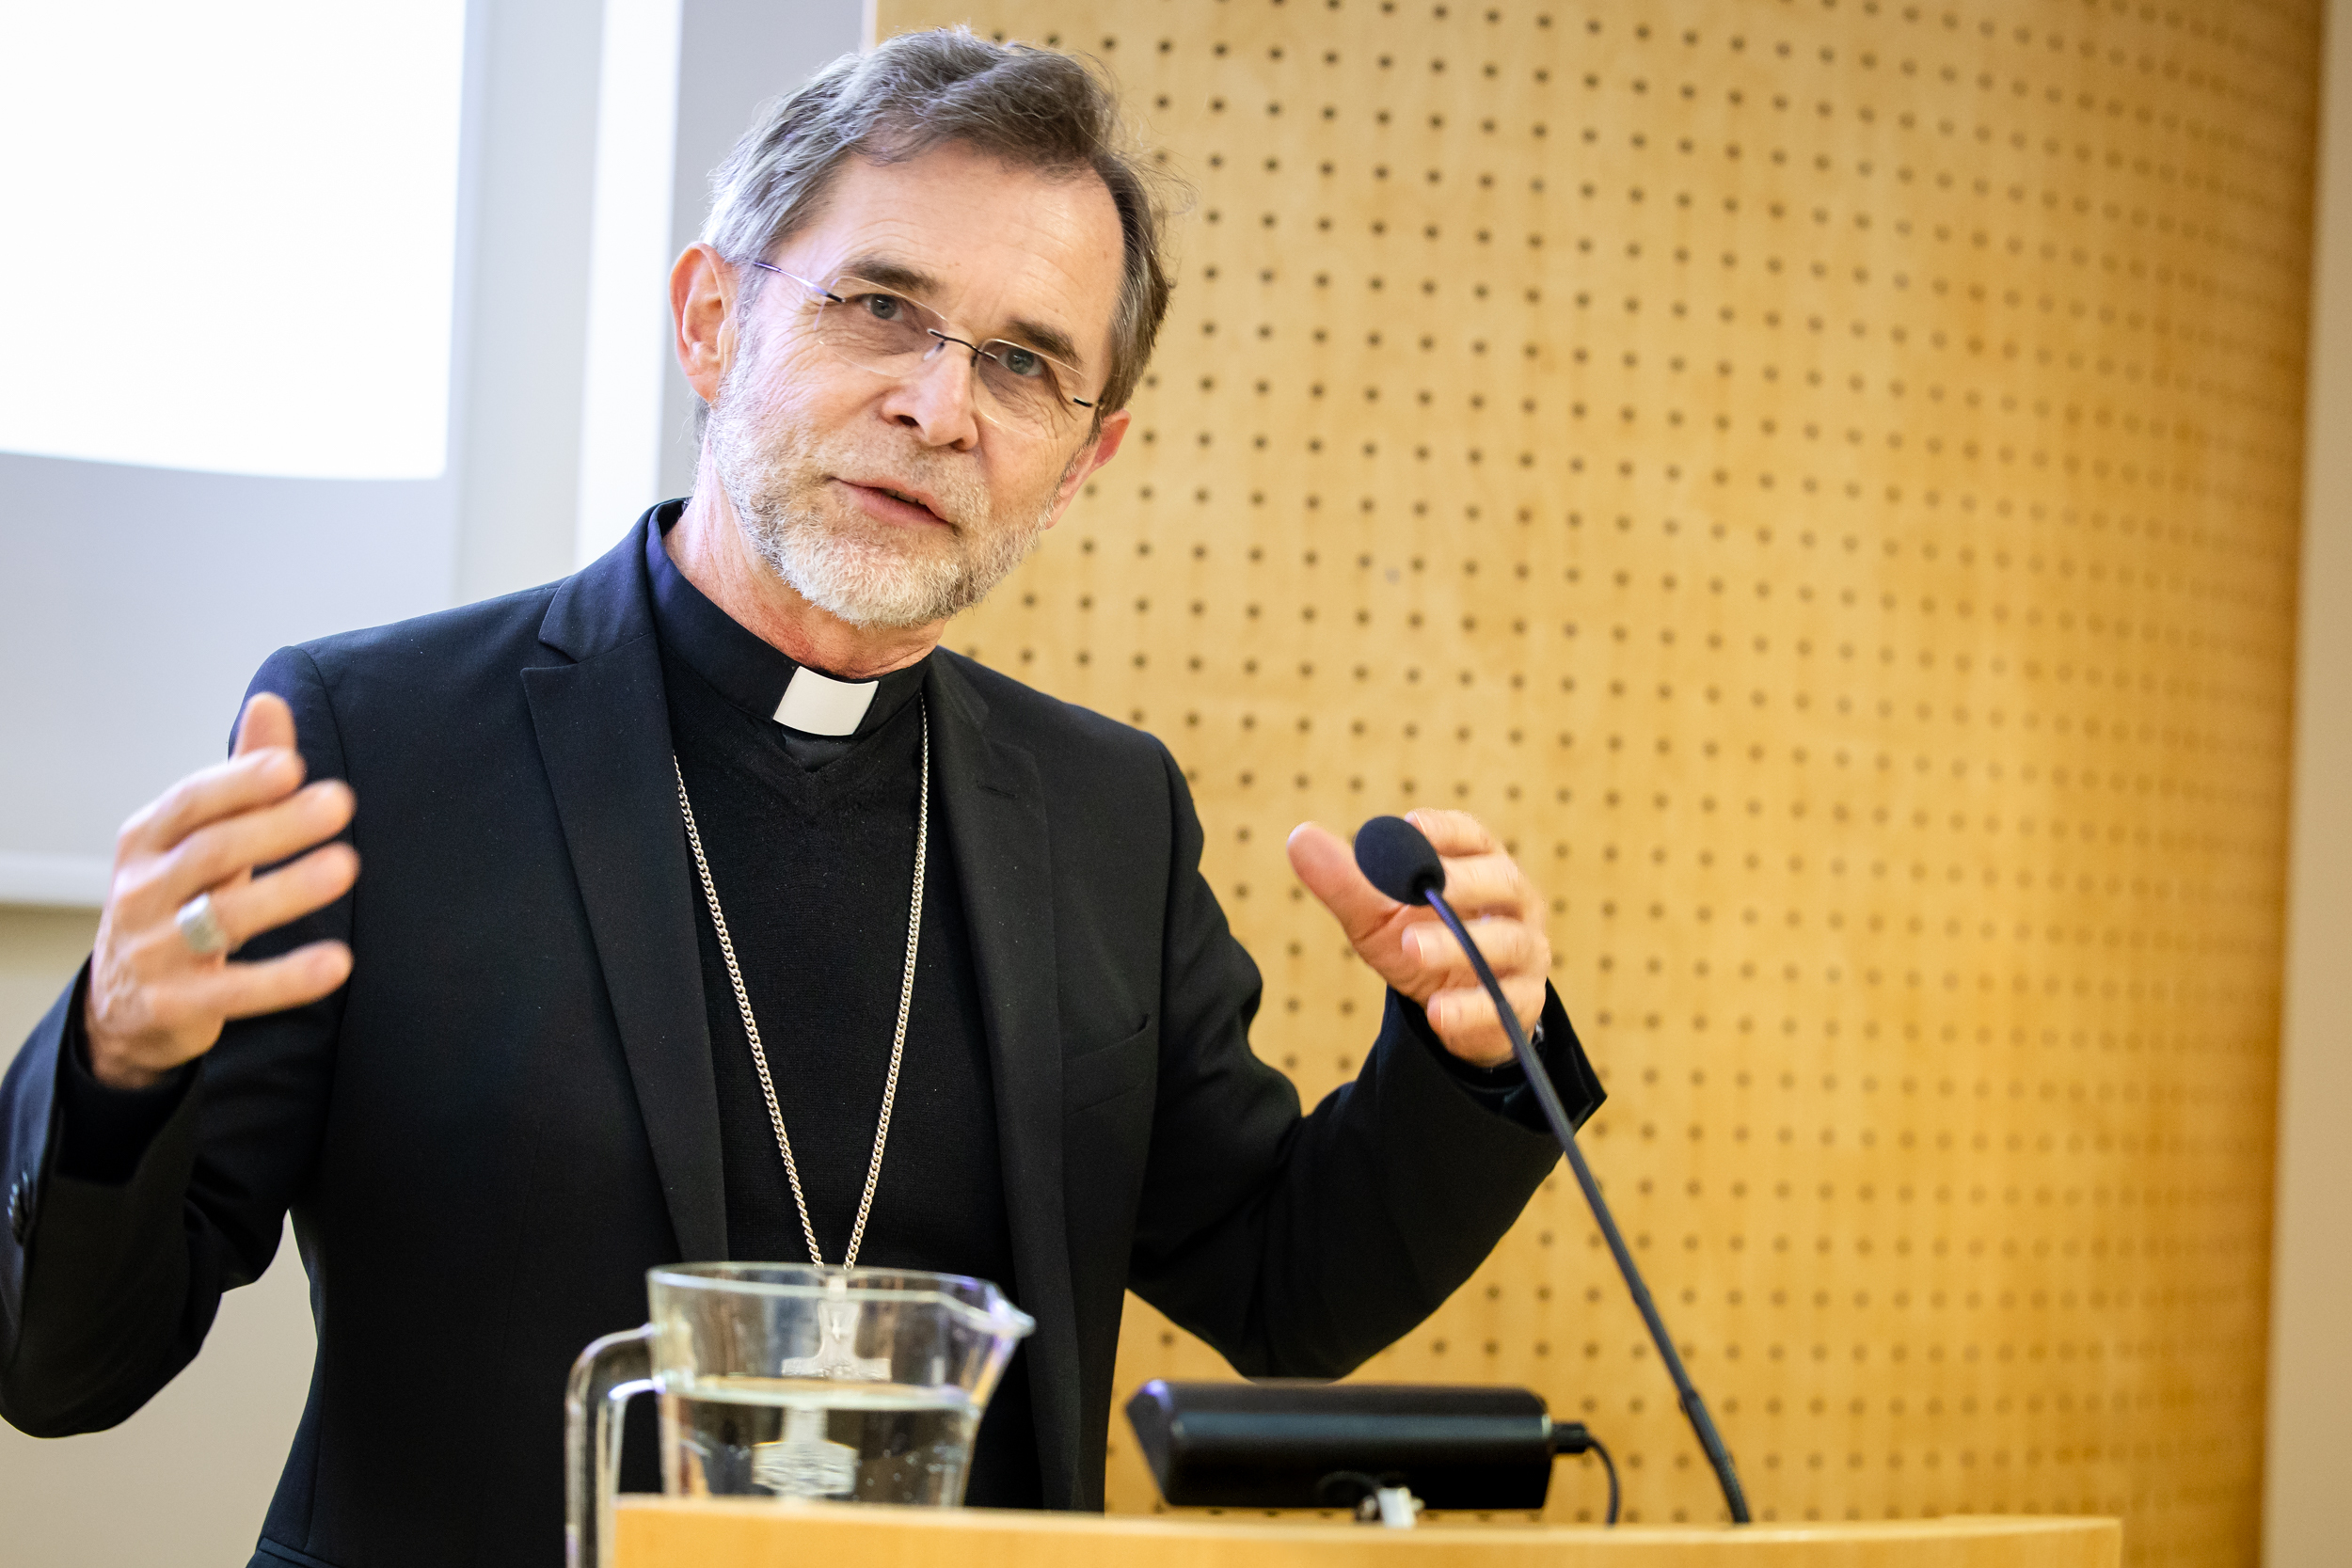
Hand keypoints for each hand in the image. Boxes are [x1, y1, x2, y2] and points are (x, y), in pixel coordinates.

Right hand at [83, 693, 358, 1089]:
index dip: (239, 783)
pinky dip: (287, 977)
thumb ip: (240, 778)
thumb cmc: (176, 898)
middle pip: (212, 852)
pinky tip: (337, 962)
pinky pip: (238, 991)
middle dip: (276, 826)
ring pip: (223, 917)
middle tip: (340, 802)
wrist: (123, 1003)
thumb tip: (271, 700)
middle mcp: (142, 890)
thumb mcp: (194, 838)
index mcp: (146, 840)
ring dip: (287, 890)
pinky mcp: (179, 1005)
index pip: (191, 803)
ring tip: (346, 866)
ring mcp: (156, 950)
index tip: (292, 765)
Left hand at [1287, 809, 1551, 1068]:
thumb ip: (1345, 881)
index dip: (1447, 830)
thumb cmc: (1419, 943)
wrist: (1453, 1013)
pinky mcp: (1522, 1004)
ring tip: (1410, 950)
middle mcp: (1514, 904)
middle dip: (1462, 883)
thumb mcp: (1377, 914)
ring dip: (1456, 945)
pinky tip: (1438, 1012)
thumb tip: (1300, 837)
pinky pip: (1505, 1004)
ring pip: (1506, 943)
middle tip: (1418, 893)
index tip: (1412, 827)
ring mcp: (1525, 953)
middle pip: (1502, 881)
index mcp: (1480, 867)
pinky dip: (1471, 1008)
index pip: (1474, 837)